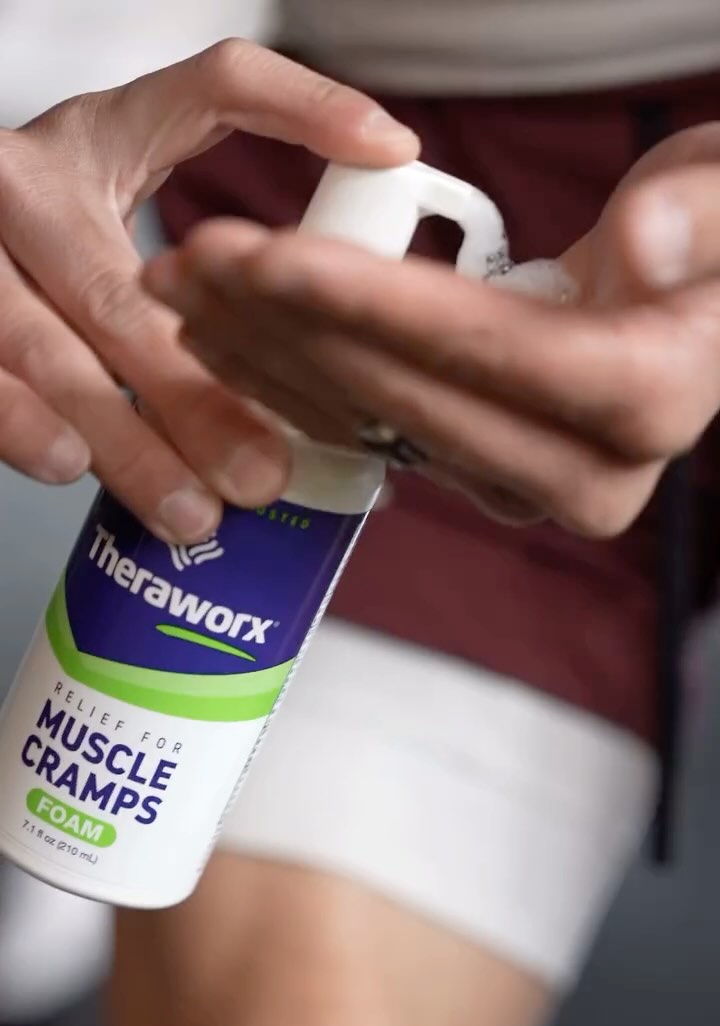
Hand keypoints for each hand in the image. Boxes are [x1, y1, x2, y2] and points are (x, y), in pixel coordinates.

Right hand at [0, 41, 416, 540]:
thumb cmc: (53, 234)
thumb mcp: (123, 198)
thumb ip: (215, 255)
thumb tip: (336, 353)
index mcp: (101, 137)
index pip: (214, 90)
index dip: (302, 108)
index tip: (384, 154)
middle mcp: (30, 183)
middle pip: (125, 292)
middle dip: (199, 398)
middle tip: (263, 473)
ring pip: (49, 349)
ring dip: (126, 439)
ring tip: (190, 509)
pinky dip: (21, 425)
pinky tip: (68, 463)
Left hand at [144, 122, 719, 535]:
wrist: (693, 306)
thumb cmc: (711, 248)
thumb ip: (704, 216)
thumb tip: (643, 237)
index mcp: (650, 399)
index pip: (493, 353)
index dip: (373, 305)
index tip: (272, 257)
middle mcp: (587, 473)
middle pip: (412, 397)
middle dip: (294, 323)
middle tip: (199, 260)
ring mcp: (526, 486)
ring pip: (375, 422)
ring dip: (270, 352)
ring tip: (188, 285)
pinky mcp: (479, 475)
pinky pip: (371, 431)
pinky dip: (294, 378)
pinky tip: (229, 331)